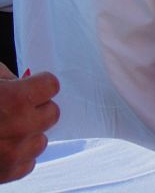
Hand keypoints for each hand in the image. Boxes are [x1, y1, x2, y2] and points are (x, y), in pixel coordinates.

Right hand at [0, 63, 59, 182]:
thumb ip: (5, 78)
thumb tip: (21, 82)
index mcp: (15, 100)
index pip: (51, 85)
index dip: (38, 84)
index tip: (28, 86)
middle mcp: (20, 127)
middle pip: (52, 113)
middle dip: (36, 108)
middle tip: (14, 108)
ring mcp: (13, 153)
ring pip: (41, 140)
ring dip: (27, 134)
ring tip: (4, 130)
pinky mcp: (5, 174)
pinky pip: (27, 162)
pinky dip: (17, 156)